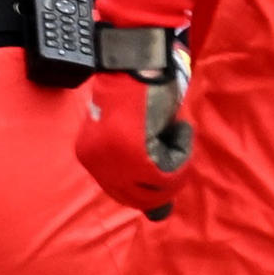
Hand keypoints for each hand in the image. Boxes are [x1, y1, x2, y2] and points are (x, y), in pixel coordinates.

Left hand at [76, 30, 188, 219]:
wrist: (141, 58)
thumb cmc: (145, 90)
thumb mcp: (142, 135)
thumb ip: (146, 173)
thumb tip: (159, 216)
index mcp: (90, 155)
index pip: (124, 193)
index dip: (154, 182)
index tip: (165, 156)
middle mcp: (95, 161)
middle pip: (141, 197)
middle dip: (169, 176)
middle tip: (177, 143)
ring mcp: (111, 159)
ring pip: (158, 189)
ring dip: (178, 162)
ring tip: (175, 130)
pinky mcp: (132, 153)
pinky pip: (169, 172)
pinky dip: (183, 151)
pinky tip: (178, 127)